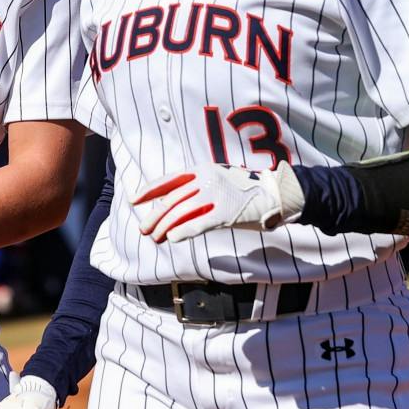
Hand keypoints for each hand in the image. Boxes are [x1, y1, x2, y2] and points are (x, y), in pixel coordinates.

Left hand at [131, 164, 304, 243]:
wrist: (275, 193)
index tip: (134, 200)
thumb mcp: (218, 180)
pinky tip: (172, 238)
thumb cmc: (245, 190)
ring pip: (181, 213)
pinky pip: (199, 223)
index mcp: (202, 169)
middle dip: (154, 216)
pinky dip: (183, 231)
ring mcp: (216, 196)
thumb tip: (171, 206)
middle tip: (143, 228)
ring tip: (155, 237)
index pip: (169, 180)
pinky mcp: (226, 213)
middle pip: (172, 200)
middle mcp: (206, 179)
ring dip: (164, 227)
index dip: (149, 190)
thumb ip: (196, 189)